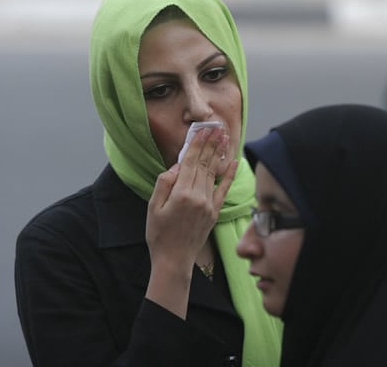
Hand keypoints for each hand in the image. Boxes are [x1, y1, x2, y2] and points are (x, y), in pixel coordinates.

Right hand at [145, 126, 237, 317]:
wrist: (174, 259)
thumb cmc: (158, 234)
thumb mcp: (152, 207)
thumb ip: (164, 183)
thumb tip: (176, 166)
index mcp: (180, 193)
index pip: (190, 162)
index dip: (197, 144)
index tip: (203, 129)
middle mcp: (198, 196)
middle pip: (204, 163)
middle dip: (210, 144)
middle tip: (216, 127)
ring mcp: (208, 204)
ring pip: (213, 172)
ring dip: (218, 153)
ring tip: (223, 137)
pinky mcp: (215, 211)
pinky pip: (223, 189)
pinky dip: (229, 174)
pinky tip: (234, 162)